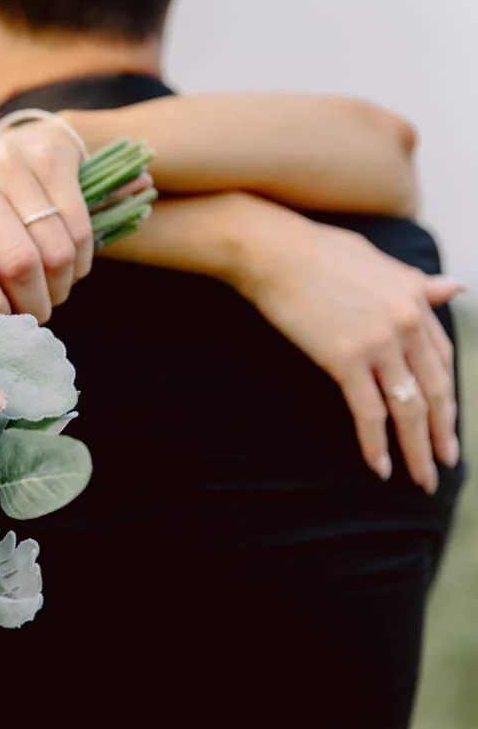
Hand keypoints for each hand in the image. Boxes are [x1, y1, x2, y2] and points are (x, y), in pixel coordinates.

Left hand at [0, 121, 94, 322]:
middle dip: (34, 302)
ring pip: (56, 251)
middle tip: (34, 314)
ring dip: (59, 286)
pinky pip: (79, 229)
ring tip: (51, 293)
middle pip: (20, 263)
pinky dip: (80, 262)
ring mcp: (13, 161)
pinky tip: (69, 269)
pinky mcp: (51, 157)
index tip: (3, 322)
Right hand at [236, 218, 461, 490]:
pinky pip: (369, 413)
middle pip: (435, 391)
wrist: (273, 251)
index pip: (443, 358)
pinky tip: (380, 466)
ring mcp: (379, 342)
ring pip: (409, 409)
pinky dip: (376, 445)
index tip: (447, 420)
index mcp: (415, 298)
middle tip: (446, 462)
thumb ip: (416, 283)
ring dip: (418, 450)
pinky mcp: (346, 360)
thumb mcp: (378, 262)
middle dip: (443, 433)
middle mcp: (407, 322)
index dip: (447, 395)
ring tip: (421, 477)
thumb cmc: (316, 250)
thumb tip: (454, 287)